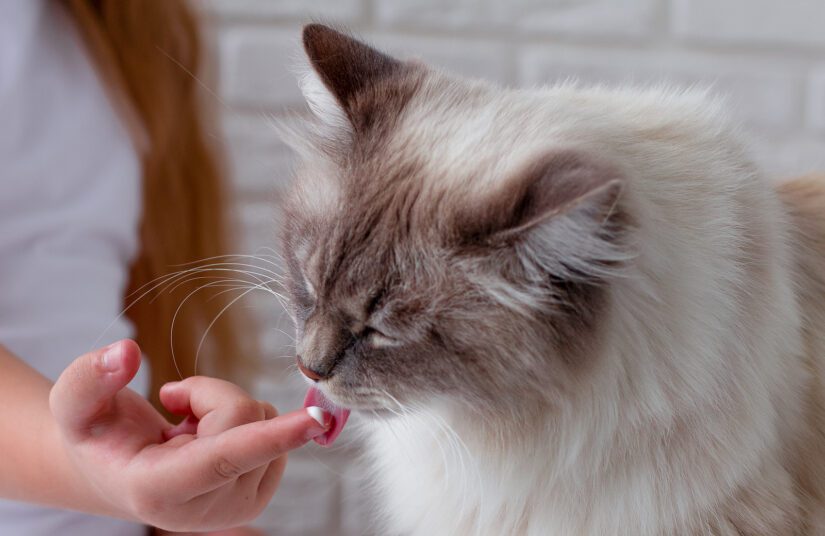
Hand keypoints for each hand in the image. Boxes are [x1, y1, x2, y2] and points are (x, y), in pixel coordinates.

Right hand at [48, 340, 329, 531]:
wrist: (116, 470)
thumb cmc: (97, 434)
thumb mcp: (74, 404)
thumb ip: (91, 377)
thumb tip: (125, 351)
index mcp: (157, 492)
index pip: (224, 458)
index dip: (271, 435)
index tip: (316, 419)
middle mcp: (204, 510)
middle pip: (242, 418)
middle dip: (210, 393)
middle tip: (175, 405)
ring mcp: (237, 507)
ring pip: (262, 419)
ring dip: (224, 408)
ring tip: (187, 428)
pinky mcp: (258, 494)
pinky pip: (275, 429)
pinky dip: (242, 421)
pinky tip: (207, 437)